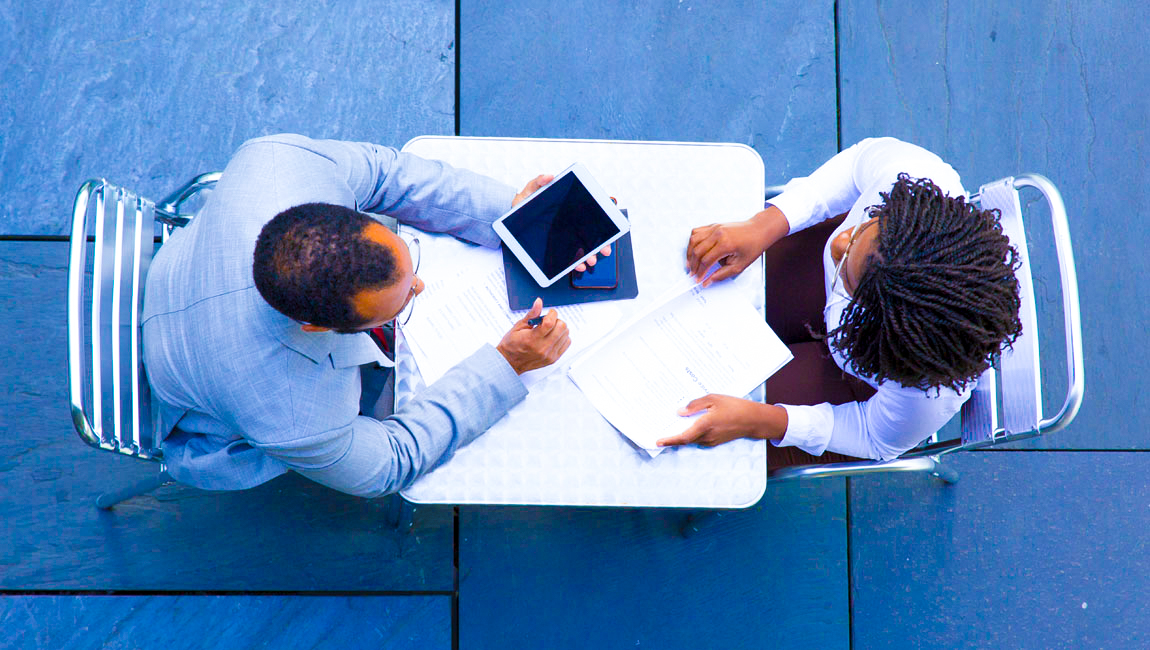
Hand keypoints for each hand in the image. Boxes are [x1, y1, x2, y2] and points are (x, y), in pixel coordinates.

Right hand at [496, 298, 571, 373]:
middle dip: (556, 320)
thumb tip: (539, 302)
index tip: (549, 312)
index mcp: (532, 339)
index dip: (552, 314)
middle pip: (561, 327)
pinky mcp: (553, 359)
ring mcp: (549, 355)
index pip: (550, 322)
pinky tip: (553, 337)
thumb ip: (531, 314)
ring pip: (566, 334)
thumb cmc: (512, 345)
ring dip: (559, 328)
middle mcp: (542, 348)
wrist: (510, 363)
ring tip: (549, 330)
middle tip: (548, 321)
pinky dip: (562, 337)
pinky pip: (566, 343)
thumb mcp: (518, 327)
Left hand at [513, 174, 610, 273]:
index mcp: (569, 207)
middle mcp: (571, 222)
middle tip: (604, 250)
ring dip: (590, 254)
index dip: (604, 219)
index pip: (592, 213)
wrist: (514, 217)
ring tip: (590, 260)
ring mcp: (566, 235)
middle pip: (592, 233)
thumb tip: (549, 176)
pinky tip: (579, 264)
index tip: (609, 226)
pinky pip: (571, 255)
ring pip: (584, 246)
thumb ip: (539, 182)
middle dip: (600, 243)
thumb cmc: (525, 203)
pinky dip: (577, 261)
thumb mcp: (531, 190)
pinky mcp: (558, 246)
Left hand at [656, 395, 786, 447]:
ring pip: (693, 439)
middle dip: (673, 438)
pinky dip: (693, 434)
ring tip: (673, 426)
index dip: (669, 440)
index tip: (658, 442)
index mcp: (705, 425)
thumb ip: (695, 405)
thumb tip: (680, 412)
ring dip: (683, 435)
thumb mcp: (714, 399)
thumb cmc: (735, 407)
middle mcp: (707, 436)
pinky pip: (700, 439)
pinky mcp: (717, 441)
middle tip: (661, 432)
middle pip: (685, 440)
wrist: (753, 420)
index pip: (683, 437)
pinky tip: (691, 425)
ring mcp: (712, 440)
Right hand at [685, 206, 789, 285]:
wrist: (759, 230)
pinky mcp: (713, 225)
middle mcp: (718, 234)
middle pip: (697, 251)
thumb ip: (722, 274)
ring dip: (690, 253)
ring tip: (690, 263)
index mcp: (725, 244)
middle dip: (693, 264)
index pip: (706, 261)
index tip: (698, 279)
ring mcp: (715, 227)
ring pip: (693, 240)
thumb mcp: (740, 265)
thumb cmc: (753, 246)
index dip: (700, 272)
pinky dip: (693, 241)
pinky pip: (697, 232)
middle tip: (692, 273)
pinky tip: (694, 250)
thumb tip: (707, 281)